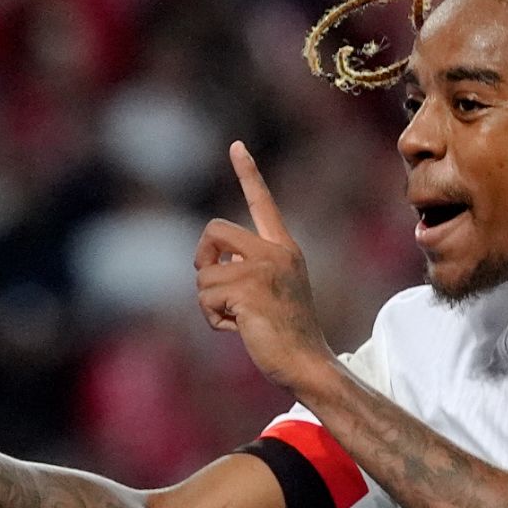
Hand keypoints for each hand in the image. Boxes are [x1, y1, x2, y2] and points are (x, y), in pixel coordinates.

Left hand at [194, 142, 335, 392]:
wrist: (306, 362)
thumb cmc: (286, 334)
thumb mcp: (270, 291)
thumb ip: (247, 270)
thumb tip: (210, 264)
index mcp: (284, 248)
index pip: (262, 203)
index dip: (248, 172)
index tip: (236, 145)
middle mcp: (275, 252)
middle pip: (213, 232)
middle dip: (202, 259)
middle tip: (215, 287)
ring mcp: (262, 270)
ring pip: (203, 276)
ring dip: (210, 303)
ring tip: (240, 320)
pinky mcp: (248, 291)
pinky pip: (205, 299)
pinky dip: (214, 320)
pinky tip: (240, 330)